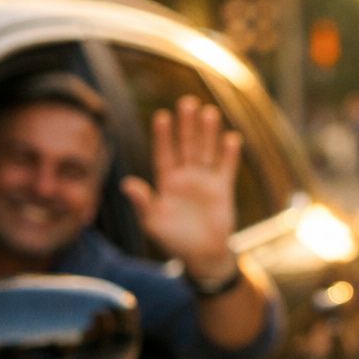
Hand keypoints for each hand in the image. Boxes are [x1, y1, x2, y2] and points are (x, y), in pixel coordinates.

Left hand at [120, 95, 239, 279]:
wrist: (202, 255)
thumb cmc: (174, 240)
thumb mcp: (153, 222)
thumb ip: (143, 202)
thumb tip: (127, 182)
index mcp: (166, 183)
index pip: (164, 153)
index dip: (163, 136)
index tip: (161, 116)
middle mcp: (185, 177)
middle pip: (186, 146)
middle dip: (186, 126)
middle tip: (187, 103)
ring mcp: (205, 182)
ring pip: (206, 151)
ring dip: (207, 133)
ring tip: (209, 112)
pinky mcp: (222, 190)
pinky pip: (226, 168)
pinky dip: (229, 154)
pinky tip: (231, 138)